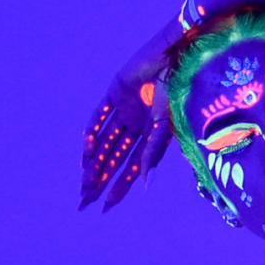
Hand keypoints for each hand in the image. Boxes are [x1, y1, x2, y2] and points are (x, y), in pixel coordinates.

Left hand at [80, 61, 174, 211]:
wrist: (177, 57)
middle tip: (85, 201)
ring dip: (94, 162)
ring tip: (84, 183)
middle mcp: (138, 125)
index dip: (119, 186)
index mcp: (153, 135)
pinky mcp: (114, 92)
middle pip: (115, 158)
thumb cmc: (180, 90)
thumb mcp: (166, 127)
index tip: (106, 207)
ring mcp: (125, 110)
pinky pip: (98, 117)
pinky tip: (86, 151)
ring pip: (105, 142)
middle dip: (101, 179)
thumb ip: (153, 154)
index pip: (132, 167)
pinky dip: (91, 133)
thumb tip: (144, 186)